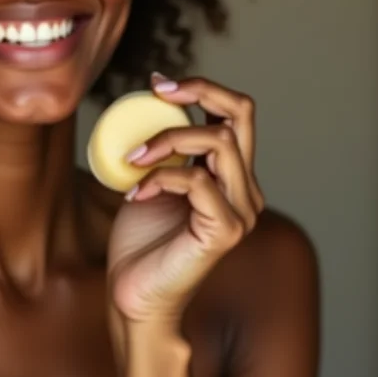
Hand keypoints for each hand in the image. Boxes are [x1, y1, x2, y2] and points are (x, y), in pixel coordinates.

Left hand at [107, 73, 264, 325]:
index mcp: (230, 173)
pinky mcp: (227, 230)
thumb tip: (153, 95)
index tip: (158, 82)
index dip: (201, 87)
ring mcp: (241, 210)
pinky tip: (134, 195)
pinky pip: (196, 181)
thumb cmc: (141, 238)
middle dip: (199, 90)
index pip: (235, 113)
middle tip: (157, 91)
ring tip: (132, 159)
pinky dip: (159, 178)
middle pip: (242, 113)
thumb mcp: (151, 177)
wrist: (135, 293)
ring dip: (166, 139)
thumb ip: (163, 147)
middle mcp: (244, 188)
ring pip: (218, 142)